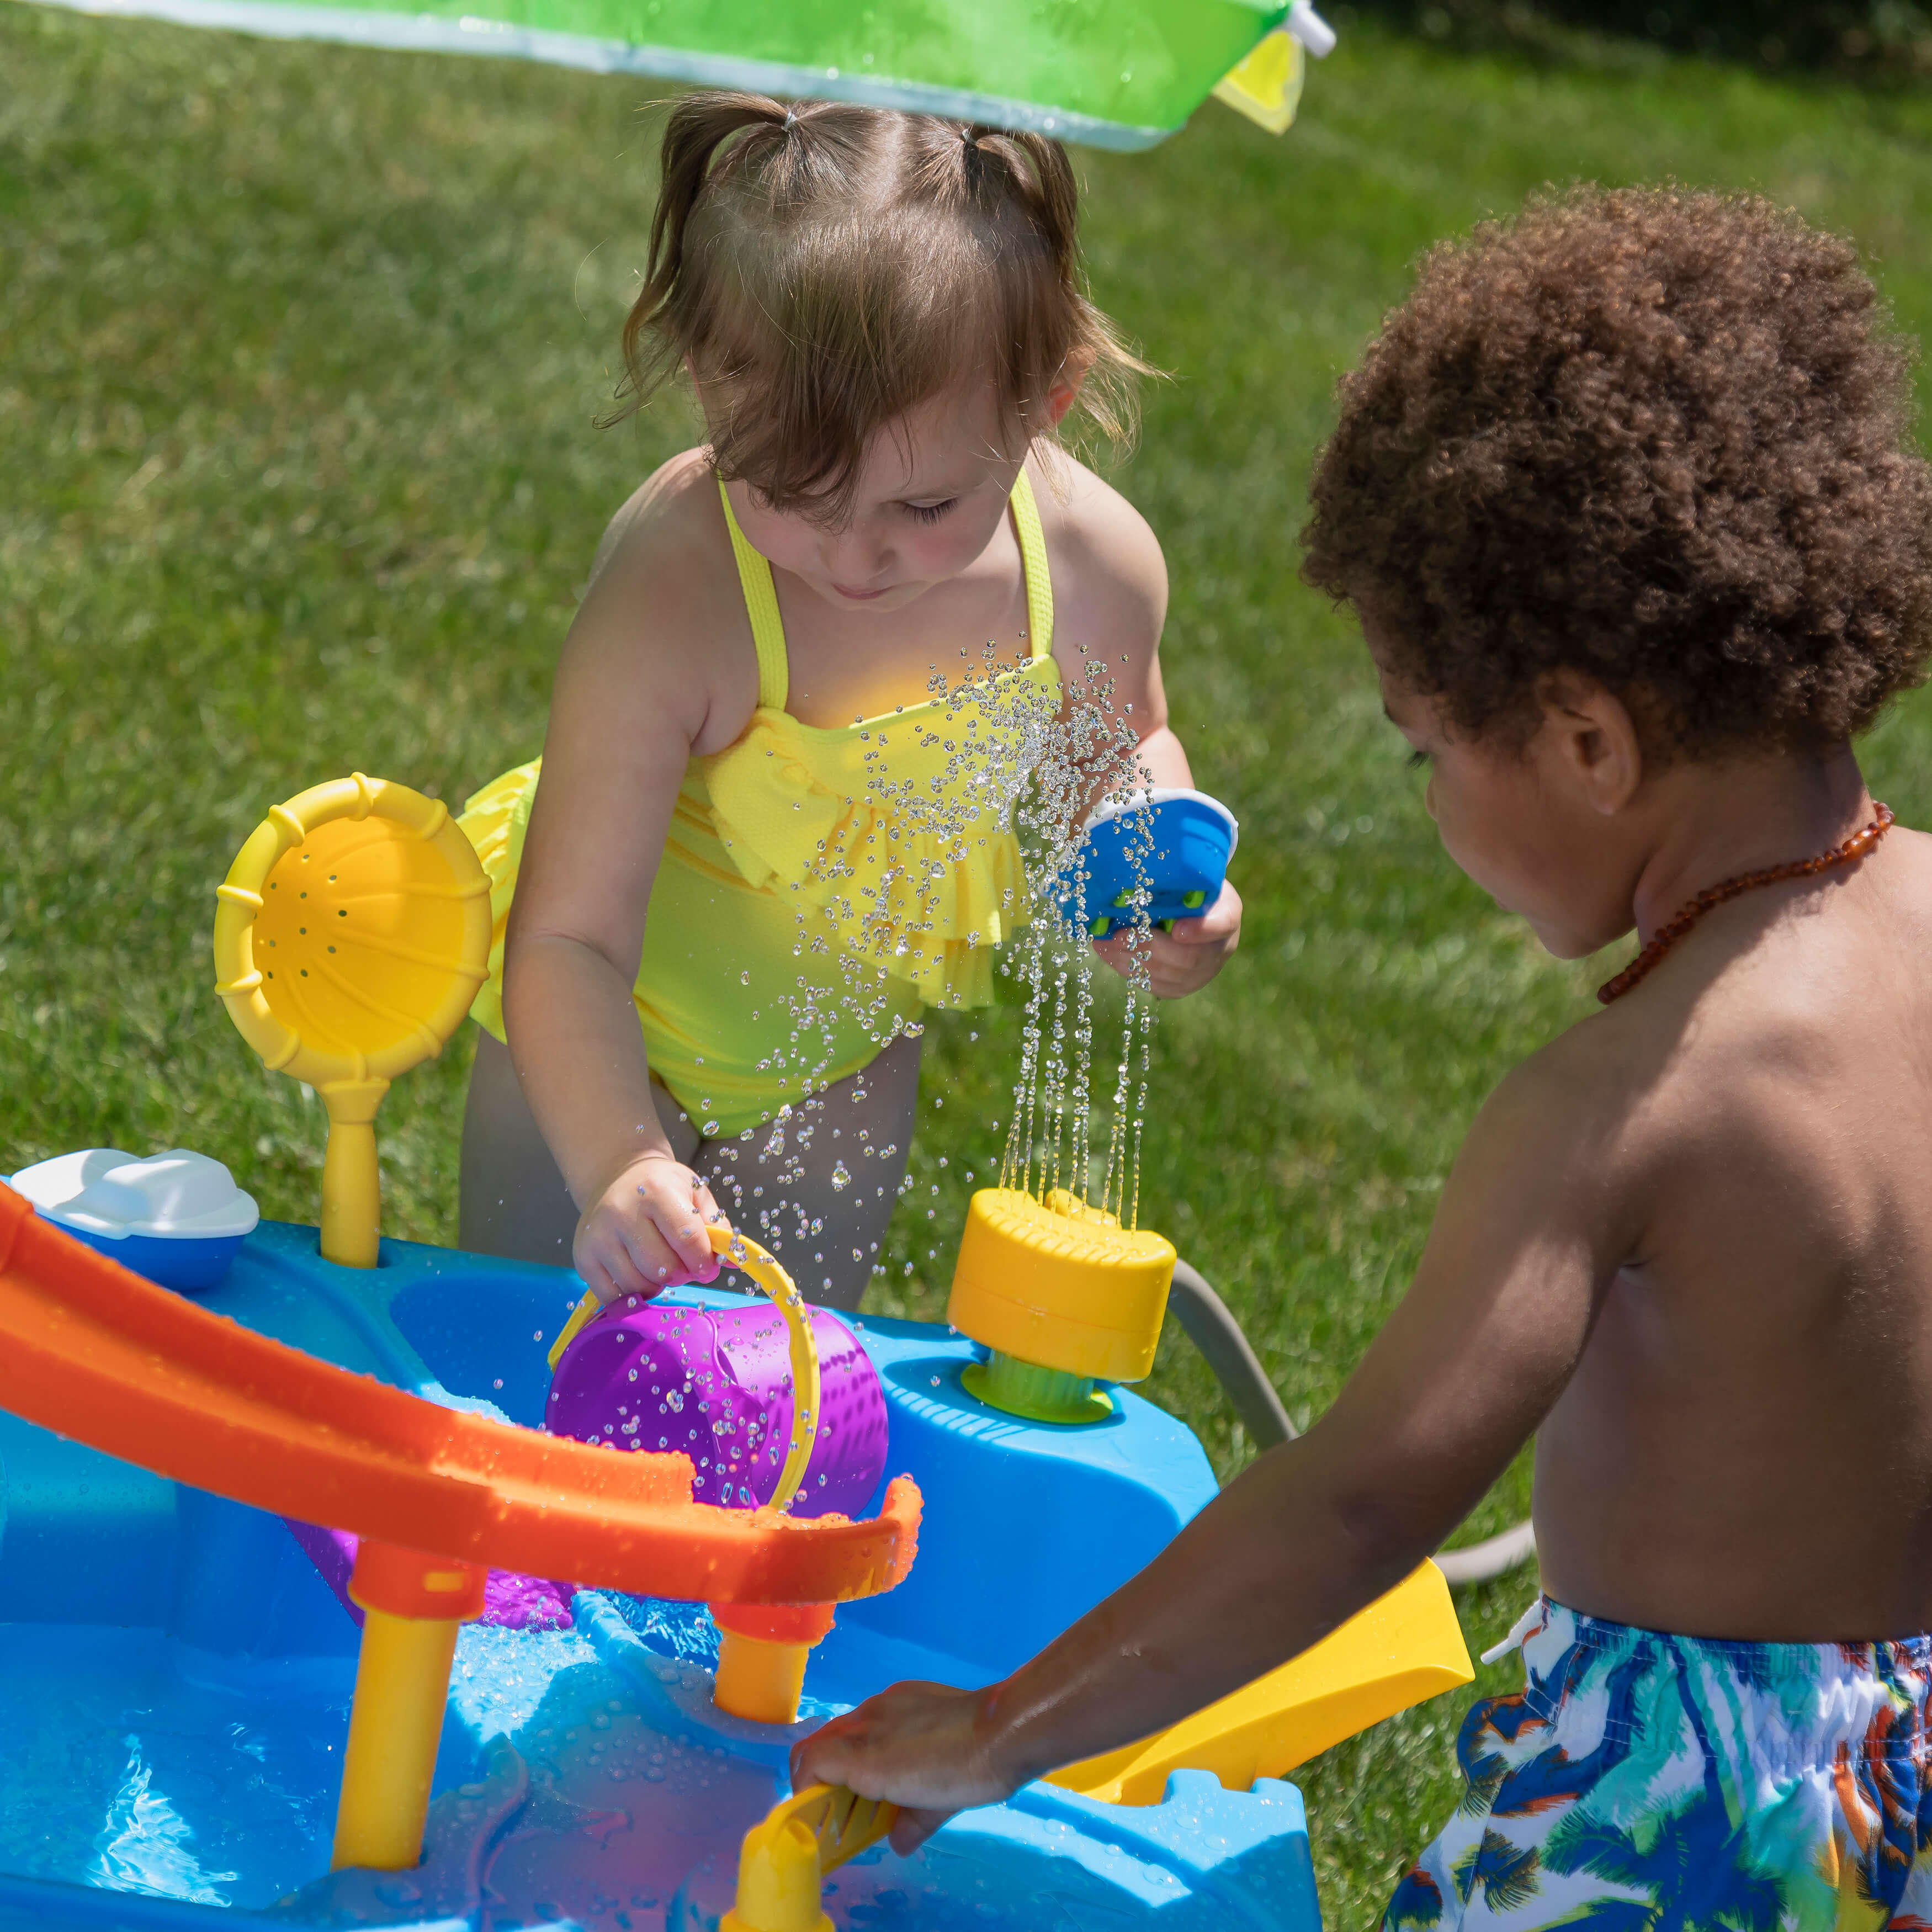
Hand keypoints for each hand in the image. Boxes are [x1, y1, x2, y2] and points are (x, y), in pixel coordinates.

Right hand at [573, 1152, 722, 1302]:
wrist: (616, 1177)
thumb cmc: (662, 1187)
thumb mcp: (695, 1193)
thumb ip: (717, 1227)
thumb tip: (736, 1261)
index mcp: (656, 1192)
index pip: (688, 1242)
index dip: (704, 1263)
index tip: (708, 1267)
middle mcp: (621, 1213)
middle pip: (663, 1269)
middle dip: (682, 1274)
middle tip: (684, 1266)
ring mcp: (598, 1236)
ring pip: (638, 1286)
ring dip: (657, 1285)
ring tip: (659, 1265)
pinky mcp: (583, 1258)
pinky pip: (612, 1296)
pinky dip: (632, 1295)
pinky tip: (638, 1274)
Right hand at [790, 1680, 1018, 1854]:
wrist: (1002, 1728)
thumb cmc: (965, 1775)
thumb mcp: (935, 1812)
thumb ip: (907, 1827)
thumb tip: (897, 1841)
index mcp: (864, 1756)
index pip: (809, 1762)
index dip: (804, 1788)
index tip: (818, 1811)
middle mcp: (866, 1722)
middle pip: (820, 1742)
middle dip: (821, 1772)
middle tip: (842, 1800)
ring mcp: (885, 1701)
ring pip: (848, 1726)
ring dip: (849, 1753)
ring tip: (877, 1776)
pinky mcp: (905, 1690)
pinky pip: (876, 1712)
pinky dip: (875, 1734)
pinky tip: (907, 1748)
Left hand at [1093, 877, 1241, 997]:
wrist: (1190, 911)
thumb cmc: (1185, 888)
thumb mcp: (1187, 875)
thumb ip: (1173, 878)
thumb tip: (1132, 875)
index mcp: (1226, 914)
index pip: (1223, 923)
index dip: (1202, 930)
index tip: (1177, 930)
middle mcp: (1220, 949)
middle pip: (1190, 958)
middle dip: (1150, 947)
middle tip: (1120, 935)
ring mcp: (1201, 973)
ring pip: (1168, 976)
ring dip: (1132, 959)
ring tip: (1105, 943)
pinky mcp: (1179, 987)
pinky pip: (1154, 985)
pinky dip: (1127, 969)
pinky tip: (1109, 954)